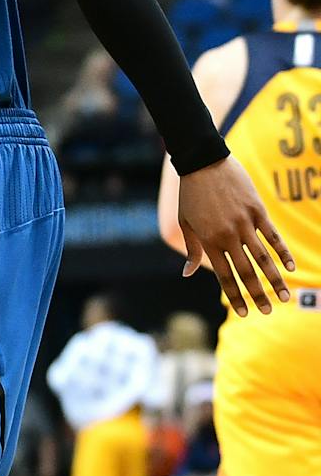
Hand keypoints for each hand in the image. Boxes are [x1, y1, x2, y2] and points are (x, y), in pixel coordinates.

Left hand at [177, 156, 294, 314]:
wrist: (202, 162)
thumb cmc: (191, 194)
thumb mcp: (185, 222)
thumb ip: (192, 250)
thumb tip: (187, 274)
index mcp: (209, 240)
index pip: (224, 276)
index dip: (235, 295)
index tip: (245, 313)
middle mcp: (228, 235)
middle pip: (246, 272)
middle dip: (258, 295)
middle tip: (268, 312)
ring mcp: (244, 223)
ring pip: (263, 258)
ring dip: (275, 280)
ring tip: (285, 297)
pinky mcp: (257, 210)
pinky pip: (273, 235)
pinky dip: (282, 252)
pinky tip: (290, 267)